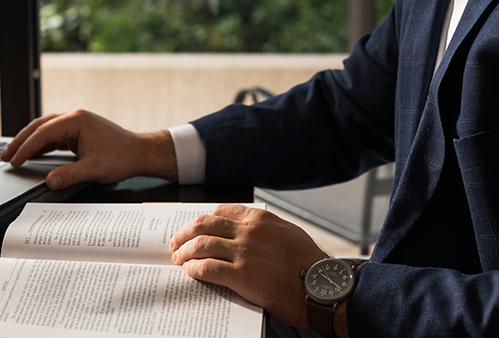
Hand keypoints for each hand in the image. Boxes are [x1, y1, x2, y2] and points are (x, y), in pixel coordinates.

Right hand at [0, 109, 177, 188]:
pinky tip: (32, 154)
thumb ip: (70, 175)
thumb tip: (49, 182)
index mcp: (77, 120)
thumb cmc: (122, 157)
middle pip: (40, 126)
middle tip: (5, 156)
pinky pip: (54, 137)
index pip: (44, 132)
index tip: (14, 160)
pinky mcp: (78, 133)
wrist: (140, 153)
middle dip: (21, 141)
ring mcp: (76, 125)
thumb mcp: (94, 168)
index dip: (26, 147)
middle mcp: (75, 118)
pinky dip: (41, 145)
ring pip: (45, 130)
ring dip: (29, 142)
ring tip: (13, 155)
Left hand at [169, 204, 327, 328]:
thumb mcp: (288, 233)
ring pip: (201, 245)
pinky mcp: (241, 275)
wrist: (321, 286)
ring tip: (179, 259)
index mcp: (259, 218)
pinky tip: (190, 273)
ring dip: (184, 252)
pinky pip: (207, 268)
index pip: (220, 211)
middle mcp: (249, 231)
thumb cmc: (309, 264)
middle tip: (177, 242)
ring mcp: (244, 252)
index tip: (195, 228)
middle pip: (204, 224)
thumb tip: (249, 230)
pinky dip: (194, 269)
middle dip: (185, 233)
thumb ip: (266, 229)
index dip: (203, 220)